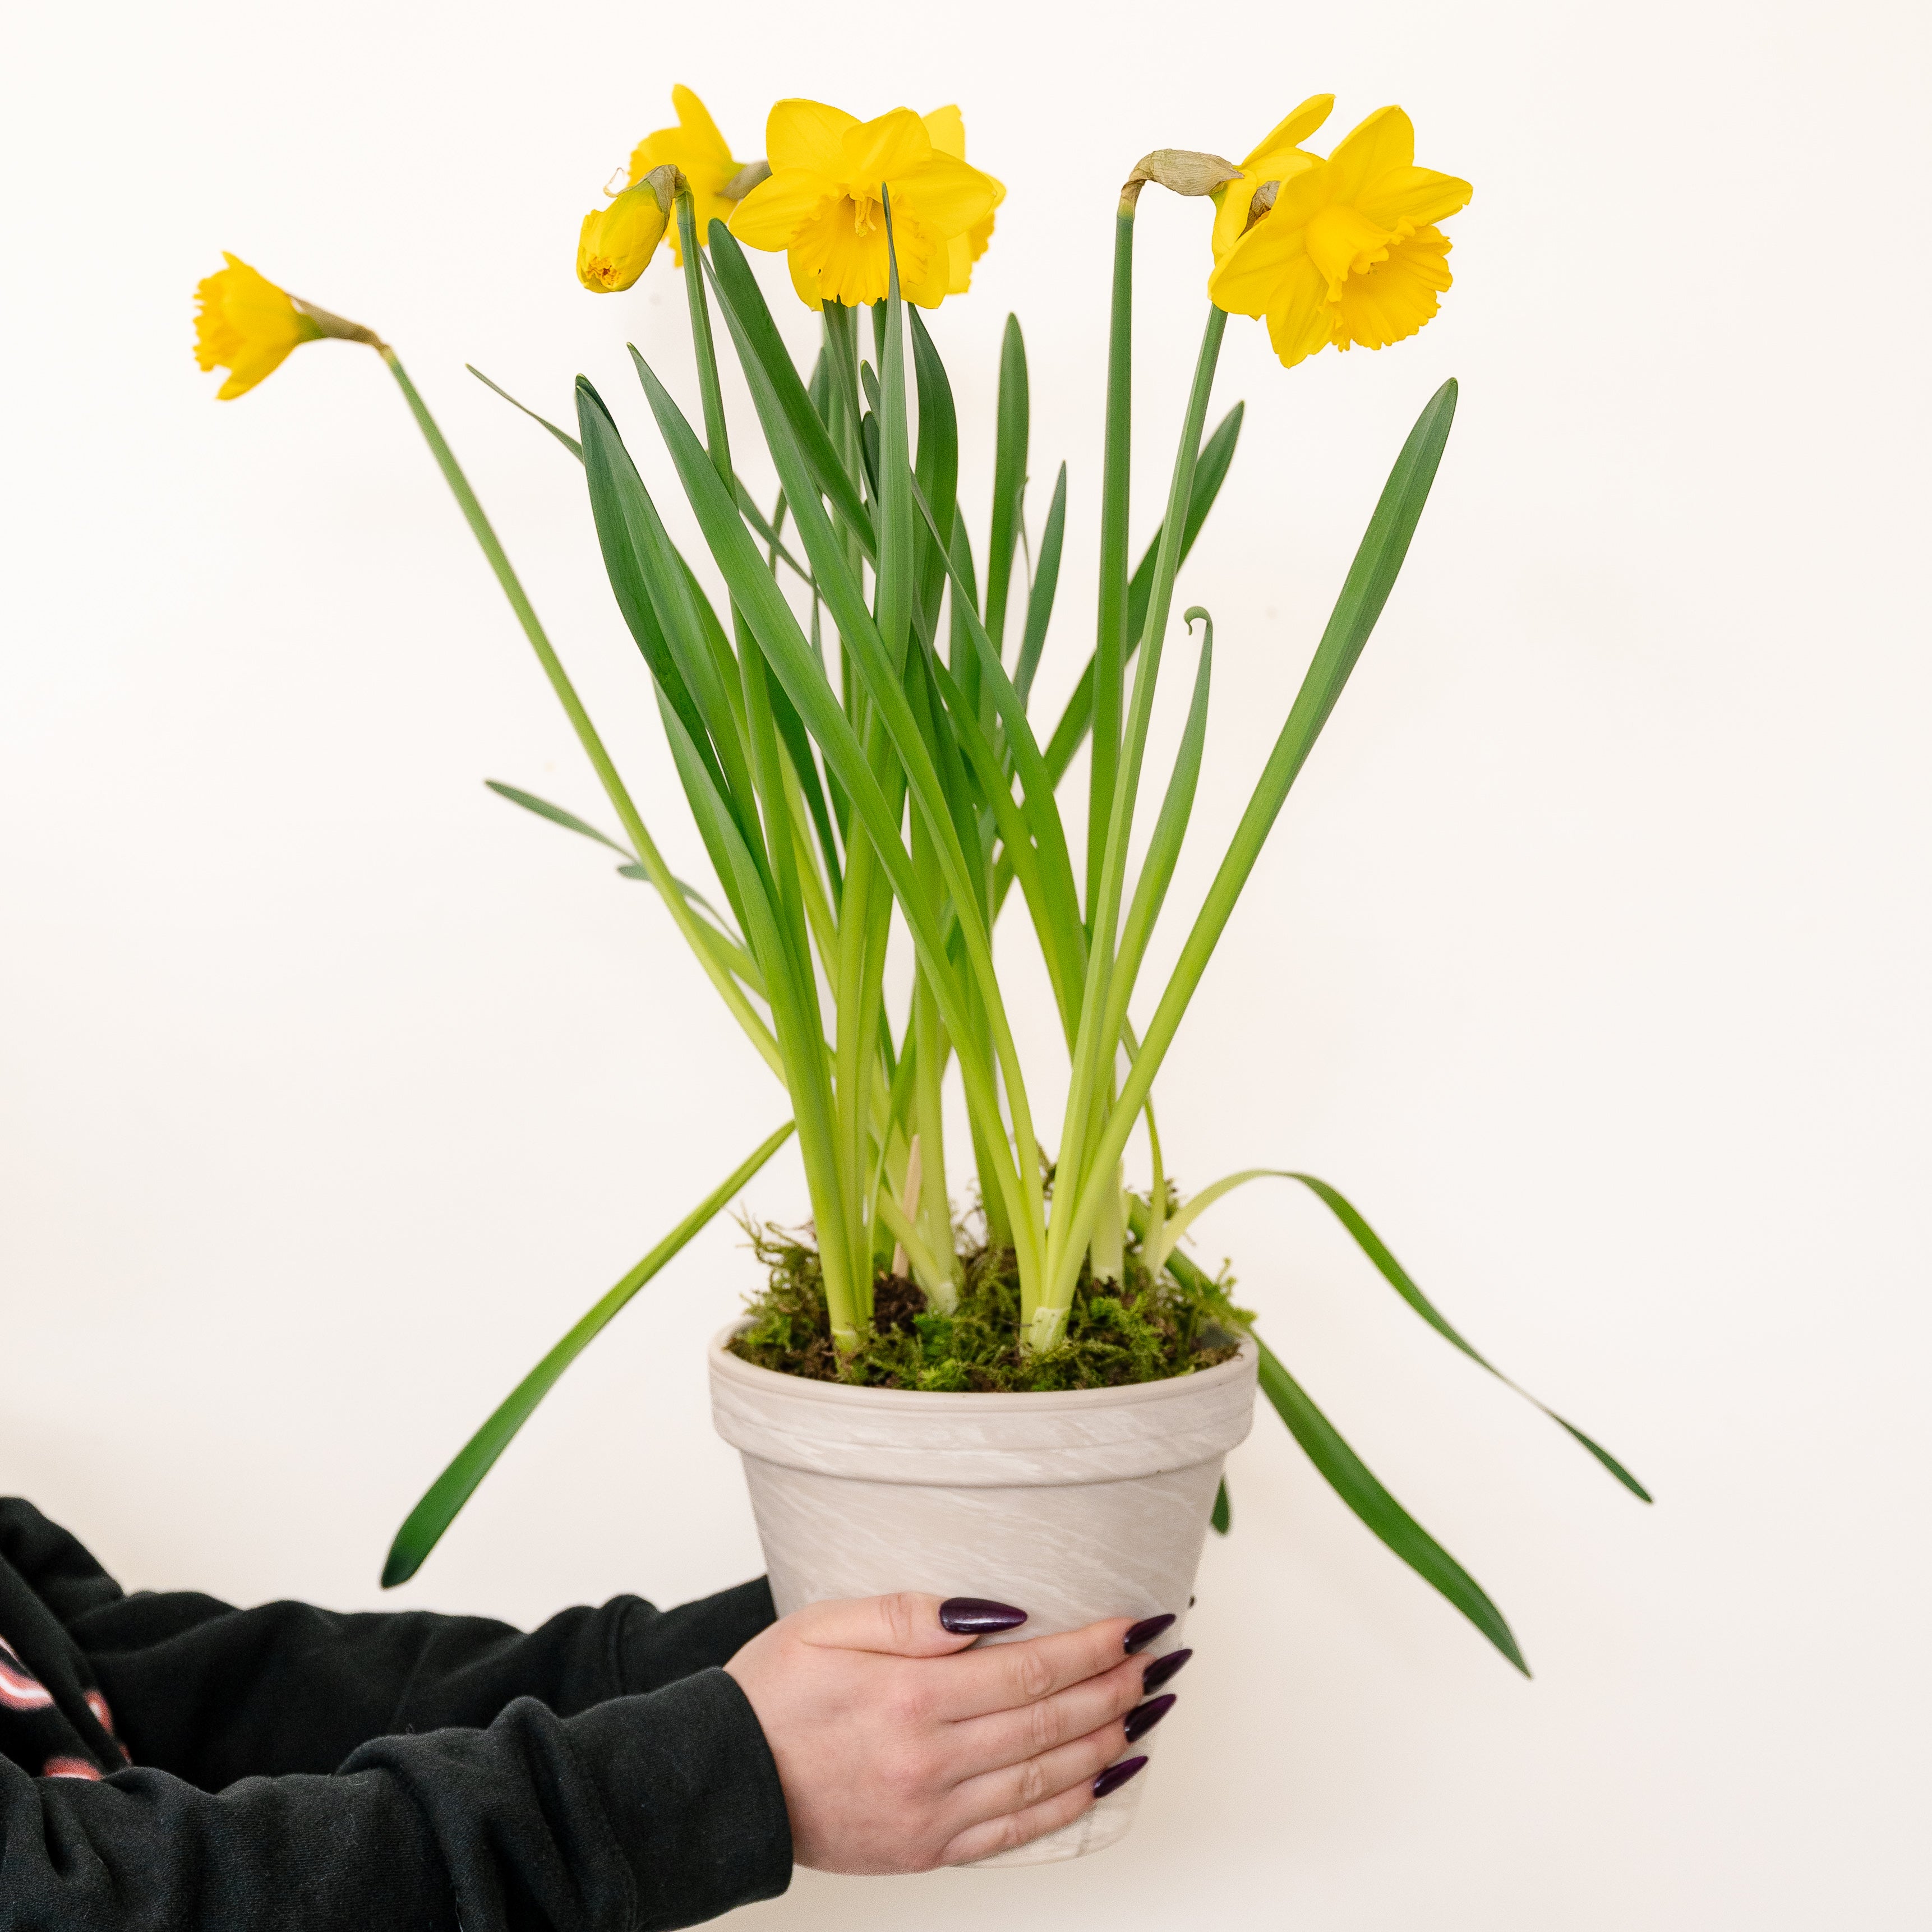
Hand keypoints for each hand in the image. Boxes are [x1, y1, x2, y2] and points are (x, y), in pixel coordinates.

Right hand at [725, 1592, 1149, 1870]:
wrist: (723, 1782)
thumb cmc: (770, 1694)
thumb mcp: (826, 1625)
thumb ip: (909, 1616)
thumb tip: (994, 1614)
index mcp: (910, 1700)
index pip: (1029, 1670)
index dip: (1091, 1647)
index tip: (1134, 1626)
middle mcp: (929, 1763)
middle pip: (1048, 1724)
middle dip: (1113, 1689)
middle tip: (1159, 1663)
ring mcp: (931, 1815)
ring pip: (1043, 1780)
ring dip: (1104, 1743)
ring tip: (1147, 1713)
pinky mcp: (925, 1850)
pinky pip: (1013, 1833)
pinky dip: (1067, 1808)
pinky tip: (1099, 1781)